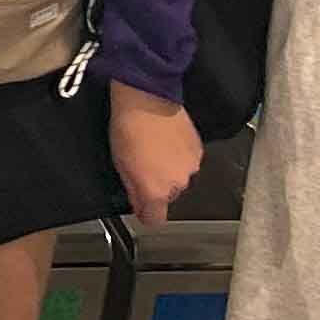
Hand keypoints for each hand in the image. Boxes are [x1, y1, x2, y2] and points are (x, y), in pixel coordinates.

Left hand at [107, 85, 202, 227]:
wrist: (148, 100)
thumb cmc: (129, 129)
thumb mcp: (121, 165)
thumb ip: (133, 191)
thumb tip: (139, 206)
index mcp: (156, 190)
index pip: (156, 219)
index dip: (147, 213)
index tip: (142, 207)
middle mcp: (178, 183)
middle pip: (168, 196)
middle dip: (157, 186)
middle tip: (143, 165)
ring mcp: (191, 167)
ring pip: (179, 179)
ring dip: (169, 170)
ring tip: (154, 150)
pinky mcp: (199, 151)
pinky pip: (188, 162)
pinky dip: (179, 157)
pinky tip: (166, 142)